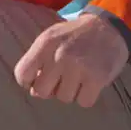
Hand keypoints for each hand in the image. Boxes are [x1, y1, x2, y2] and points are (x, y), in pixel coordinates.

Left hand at [13, 13, 130, 105]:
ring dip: (70, 92)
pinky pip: (84, 102)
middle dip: (50, 89)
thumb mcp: (52, 37)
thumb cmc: (75, 35)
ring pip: (63, 98)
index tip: (36, 80)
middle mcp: (60, 54)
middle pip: (41, 91)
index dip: (27, 82)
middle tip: (61, 79)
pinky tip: (89, 83)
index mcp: (46, 42)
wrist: (109, 27)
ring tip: (78, 77)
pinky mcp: (97, 78)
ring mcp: (79, 67)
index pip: (22, 73)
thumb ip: (38, 59)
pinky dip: (86, 96)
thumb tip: (33, 90)